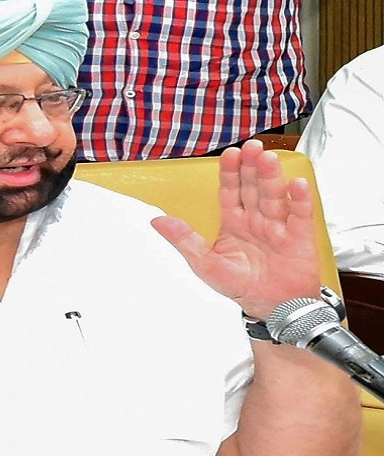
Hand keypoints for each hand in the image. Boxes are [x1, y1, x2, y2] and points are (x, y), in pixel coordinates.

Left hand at [151, 140, 320, 318]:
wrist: (273, 308)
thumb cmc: (240, 286)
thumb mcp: (204, 263)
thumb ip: (183, 239)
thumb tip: (156, 221)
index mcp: (233, 223)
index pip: (229, 191)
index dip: (229, 172)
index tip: (228, 154)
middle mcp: (256, 220)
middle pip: (252, 188)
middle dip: (250, 167)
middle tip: (250, 147)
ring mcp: (278, 227)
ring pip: (273, 197)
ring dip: (271, 178)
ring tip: (266, 159)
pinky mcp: (299, 238)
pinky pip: (300, 216)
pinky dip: (299, 201)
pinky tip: (295, 185)